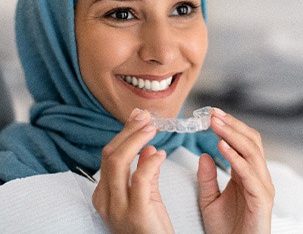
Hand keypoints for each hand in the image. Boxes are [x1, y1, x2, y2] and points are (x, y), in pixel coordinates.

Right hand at [92, 109, 173, 233]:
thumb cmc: (152, 224)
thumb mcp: (145, 194)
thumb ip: (144, 170)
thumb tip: (147, 146)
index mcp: (104, 193)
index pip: (109, 155)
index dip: (124, 133)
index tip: (138, 117)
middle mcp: (105, 199)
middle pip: (110, 155)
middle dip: (129, 131)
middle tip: (146, 117)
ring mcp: (118, 208)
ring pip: (118, 162)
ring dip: (136, 139)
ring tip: (152, 129)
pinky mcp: (136, 213)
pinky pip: (139, 178)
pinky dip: (150, 162)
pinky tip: (162, 154)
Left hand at [197, 108, 273, 233]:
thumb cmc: (225, 229)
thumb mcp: (209, 199)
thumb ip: (206, 177)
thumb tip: (204, 155)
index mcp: (246, 173)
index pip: (242, 141)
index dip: (229, 126)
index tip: (211, 114)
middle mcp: (257, 175)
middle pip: (250, 140)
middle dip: (231, 124)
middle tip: (213, 113)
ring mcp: (262, 186)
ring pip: (251, 151)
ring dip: (232, 134)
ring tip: (215, 123)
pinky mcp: (261, 199)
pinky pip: (249, 172)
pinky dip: (235, 157)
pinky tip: (221, 146)